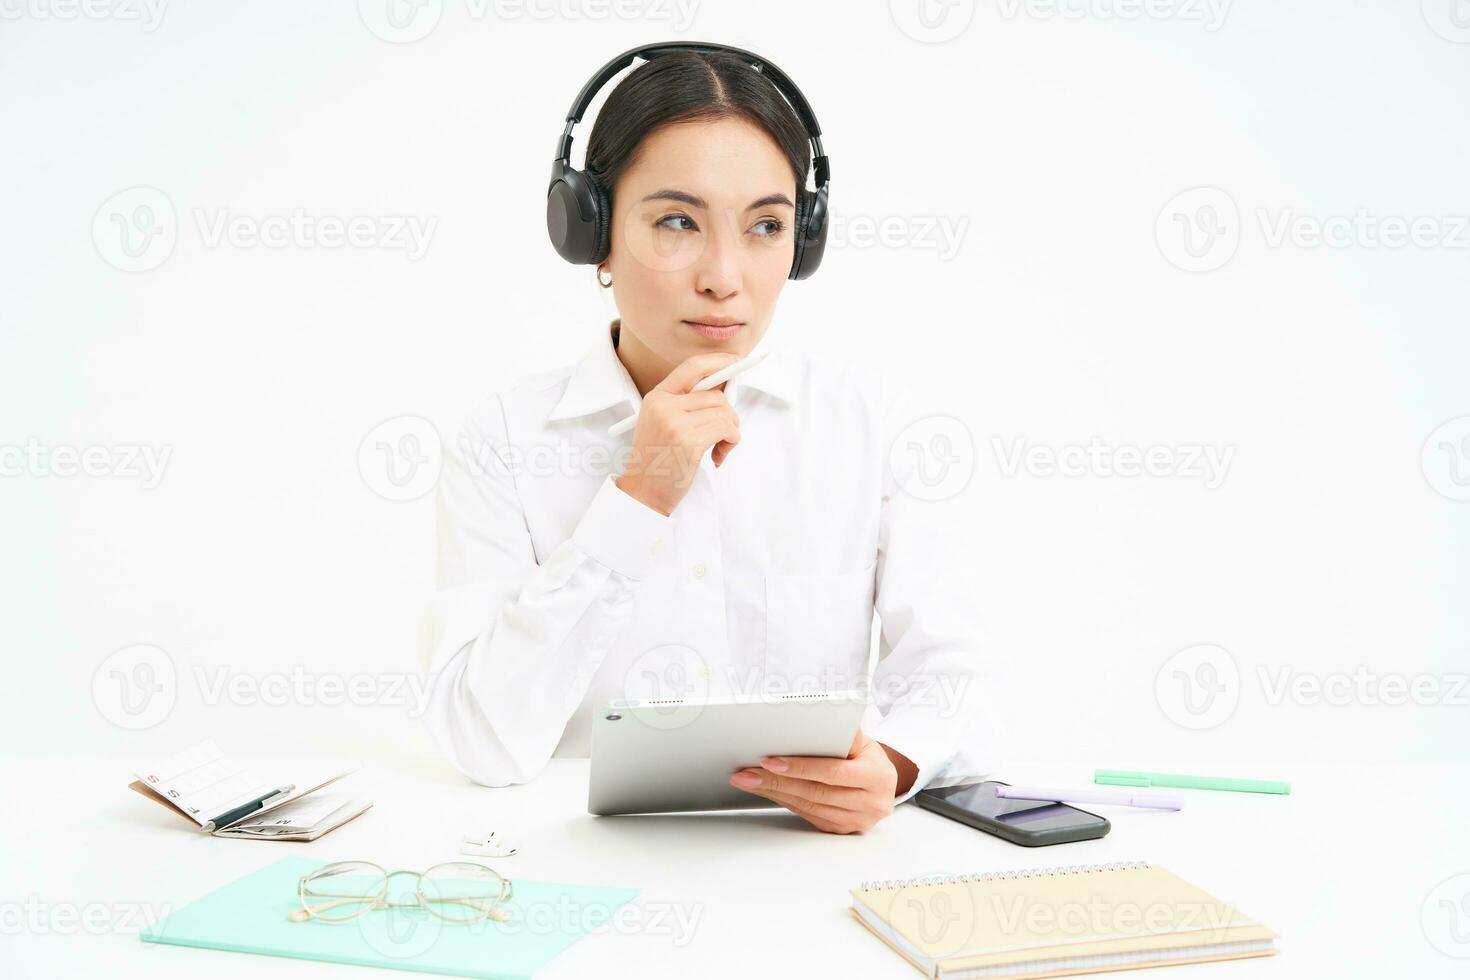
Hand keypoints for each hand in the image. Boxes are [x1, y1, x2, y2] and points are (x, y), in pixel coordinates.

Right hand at [615, 352, 741, 515]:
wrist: (643, 493)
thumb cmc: (660, 462)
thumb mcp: (665, 424)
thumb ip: (689, 404)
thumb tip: (727, 387)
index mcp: (657, 397)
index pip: (692, 367)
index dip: (719, 361)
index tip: (737, 361)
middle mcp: (664, 405)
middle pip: (715, 394)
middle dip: (729, 414)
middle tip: (725, 434)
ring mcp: (675, 422)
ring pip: (724, 412)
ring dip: (730, 432)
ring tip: (717, 450)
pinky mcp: (688, 441)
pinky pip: (727, 429)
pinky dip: (730, 443)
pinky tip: (716, 458)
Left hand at [728, 731, 916, 833]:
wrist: (884, 784)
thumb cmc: (868, 757)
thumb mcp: (865, 741)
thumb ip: (845, 733)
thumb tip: (821, 718)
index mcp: (876, 777)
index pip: (831, 772)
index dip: (799, 767)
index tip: (769, 760)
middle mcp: (870, 803)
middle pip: (815, 792)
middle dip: (776, 781)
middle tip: (747, 773)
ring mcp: (857, 820)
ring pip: (808, 806)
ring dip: (774, 793)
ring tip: (748, 780)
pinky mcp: (842, 829)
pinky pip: (808, 815)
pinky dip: (784, 802)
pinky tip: (767, 791)